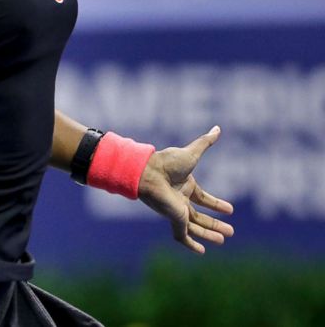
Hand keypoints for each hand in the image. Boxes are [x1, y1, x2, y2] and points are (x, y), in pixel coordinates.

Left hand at [137, 126, 234, 253]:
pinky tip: (201, 251)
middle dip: (215, 224)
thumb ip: (205, 142)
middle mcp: (181, 199)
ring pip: (194, 226)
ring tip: (224, 239)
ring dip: (209, 234)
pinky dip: (191, 244)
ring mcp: (176, 209)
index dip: (216, 205)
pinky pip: (181, 235)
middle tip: (231, 232)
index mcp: (186, 185)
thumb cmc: (167, 162)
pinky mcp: (173, 218)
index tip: (230, 210)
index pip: (203, 198)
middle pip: (200, 216)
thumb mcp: (192, 153)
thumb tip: (218, 128)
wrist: (148, 172)